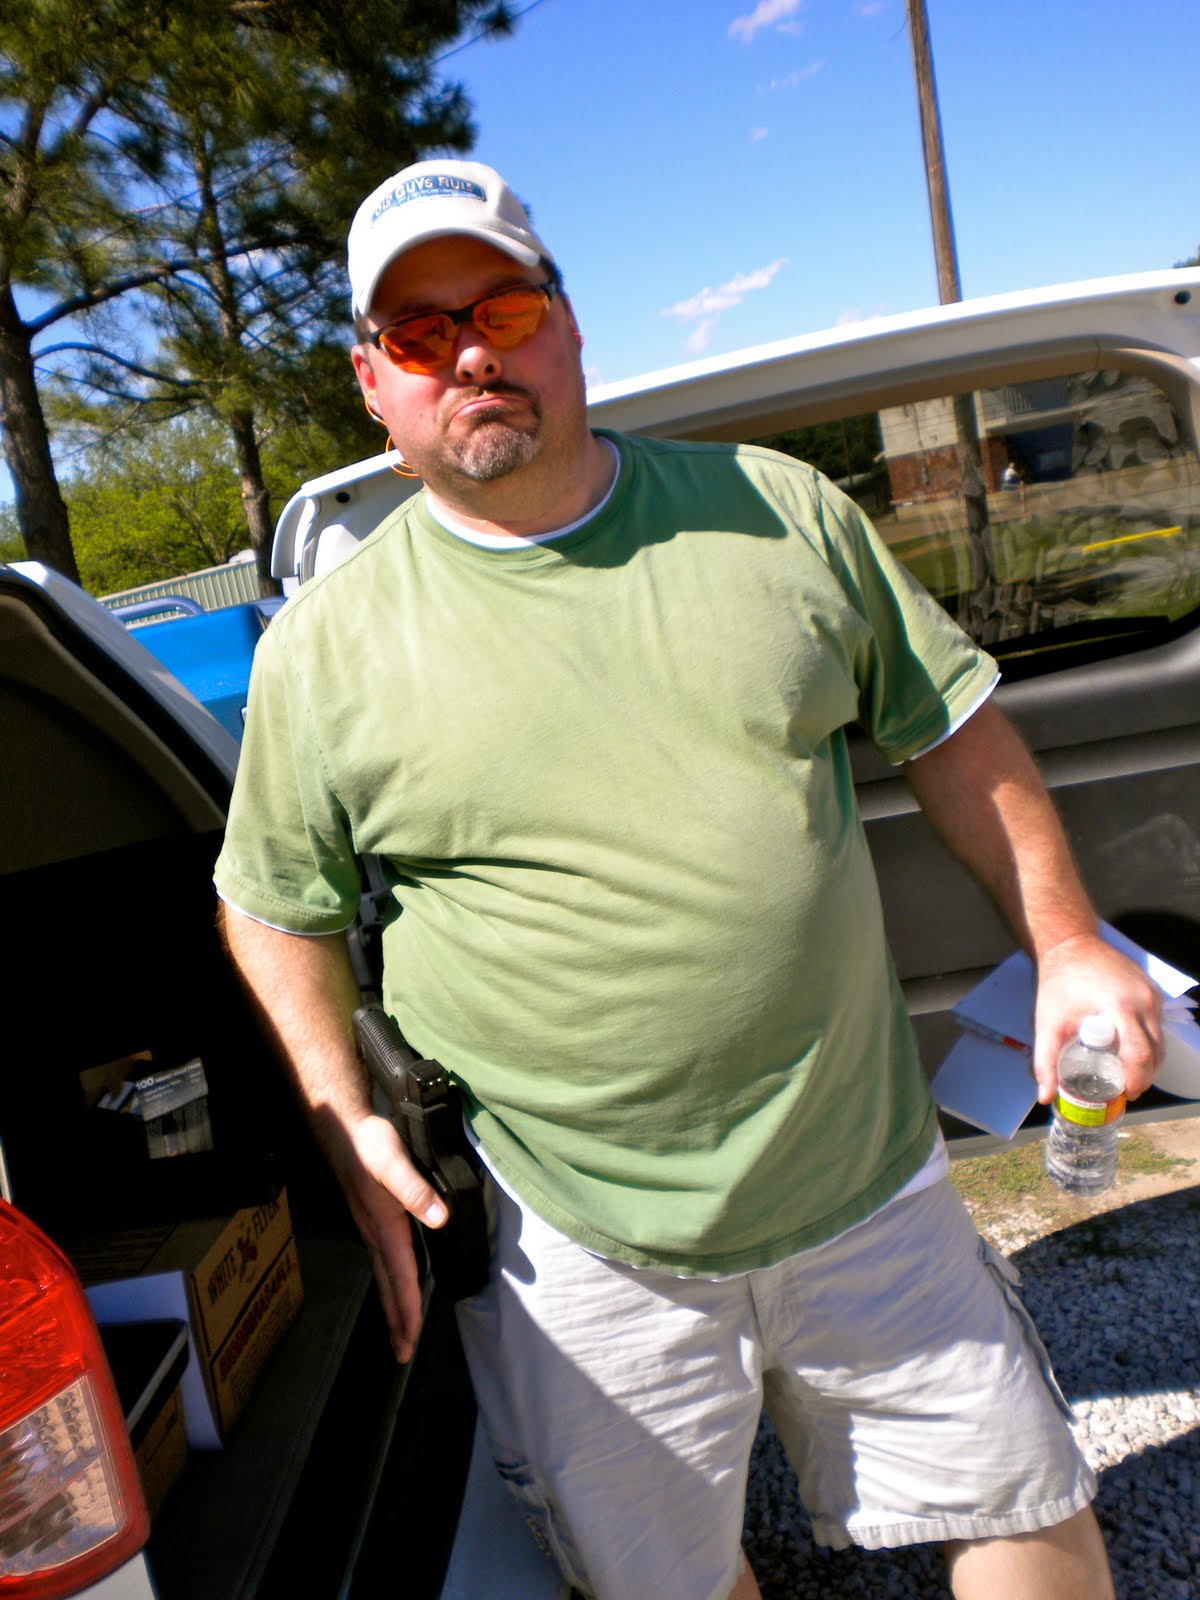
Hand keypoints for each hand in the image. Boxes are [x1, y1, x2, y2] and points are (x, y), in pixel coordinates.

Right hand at [322, 1110, 448, 1362]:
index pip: (400, 1275)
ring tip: (401, 1331)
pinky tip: (396, 1284)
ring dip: (394, 1305)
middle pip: (389, 1285)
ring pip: (385, 1275)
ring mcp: (372, 1228)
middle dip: (397, 1320)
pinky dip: (391, 1282)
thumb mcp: (395, 1162)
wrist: (343, 1129)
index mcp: (385, 1226)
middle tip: (402, 1353)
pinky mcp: (373, 1219)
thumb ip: (417, 1190)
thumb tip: (440, 1219)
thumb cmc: (369, 1144)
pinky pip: (384, 1261)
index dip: (408, 1307)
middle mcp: (376, 1234)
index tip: (412, 1338)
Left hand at [1033, 933, 1164, 1103]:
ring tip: (1128, 1074)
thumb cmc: (1058, 983)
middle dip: (1145, 1075)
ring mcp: (1151, 993)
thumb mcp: (1048, 1023)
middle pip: (1155, 1051)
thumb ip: (1045, 1061)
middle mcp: (1143, 1000)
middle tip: (1126, 1088)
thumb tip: (1045, 1096)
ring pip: (1160, 1039)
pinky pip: (1157, 1023)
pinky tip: (1131, 1050)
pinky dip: (1149, 1041)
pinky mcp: (1152, 989)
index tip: (1125, 1093)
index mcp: (1121, 1008)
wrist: (1070, 944)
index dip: (1136, 1079)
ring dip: (1149, 1059)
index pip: (1139, 1054)